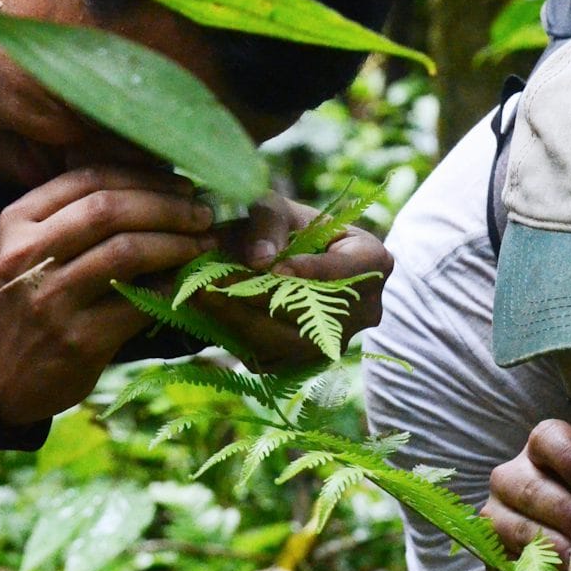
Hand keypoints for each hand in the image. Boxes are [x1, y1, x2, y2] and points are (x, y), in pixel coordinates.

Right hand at [0, 165, 215, 424]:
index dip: (145, 177)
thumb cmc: (28, 303)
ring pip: (127, 251)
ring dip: (177, 243)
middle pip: (110, 210)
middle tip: (202, 213)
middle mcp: (28, 256)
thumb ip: (72, 214)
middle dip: (168, 206)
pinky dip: (172, 286)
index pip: (88, 178)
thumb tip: (155, 181)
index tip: (181, 185)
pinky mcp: (78, 340)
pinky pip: (140, 301)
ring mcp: (51, 300)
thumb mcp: (29, 250)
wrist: (1, 382)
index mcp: (17, 223)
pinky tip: (188, 282)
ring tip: (204, 243)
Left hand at [193, 195, 391, 366]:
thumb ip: (268, 225)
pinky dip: (237, 337)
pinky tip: (208, 314)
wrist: (279, 260)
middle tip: (210, 281)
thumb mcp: (277, 209)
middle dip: (257, 297)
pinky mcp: (304, 361)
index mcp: (372, 261)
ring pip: (287, 341)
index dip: (311, 272)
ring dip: (239, 320)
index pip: (345, 271)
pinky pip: (272, 357)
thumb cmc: (285, 227)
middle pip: (311, 312)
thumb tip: (260, 260)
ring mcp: (336, 341)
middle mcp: (364, 309)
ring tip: (199, 296)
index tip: (273, 268)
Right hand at [483, 419, 570, 566]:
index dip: (569, 457)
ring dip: (554, 544)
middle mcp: (512, 477)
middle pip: (531, 486)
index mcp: (544, 452)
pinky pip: (511, 562)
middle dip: (567, 510)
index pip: (548, 438)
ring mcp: (496, 516)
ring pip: (519, 526)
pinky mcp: (493, 555)